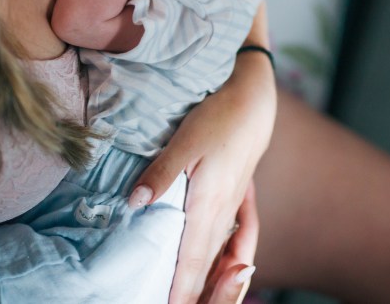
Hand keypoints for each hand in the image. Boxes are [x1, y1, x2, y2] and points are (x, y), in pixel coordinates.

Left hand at [129, 2, 274, 302]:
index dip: (180, 291)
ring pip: (219, 257)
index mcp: (207, 206)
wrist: (254, 104)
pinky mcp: (236, 199)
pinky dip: (228, 260)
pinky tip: (226, 268)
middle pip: (205, 267)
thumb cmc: (218, 119)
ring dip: (207, 282)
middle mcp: (222, 214)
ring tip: (191, 296)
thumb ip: (161, 174)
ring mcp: (232, 208)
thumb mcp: (184, 141)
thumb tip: (135, 203)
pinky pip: (235, 241)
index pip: (190, 262)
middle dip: (191, 293)